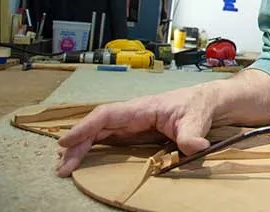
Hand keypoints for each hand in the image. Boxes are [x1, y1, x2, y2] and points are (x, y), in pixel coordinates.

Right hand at [56, 83, 218, 176]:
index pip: (107, 114)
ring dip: (81, 147)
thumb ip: (192, 135)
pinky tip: (83, 159)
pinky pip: (109, 138)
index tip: (66, 141)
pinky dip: (94, 148)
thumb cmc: (198, 106)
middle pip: (98, 126)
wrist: (207, 103)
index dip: (85, 127)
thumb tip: (195, 148)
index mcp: (141, 108)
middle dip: (77, 144)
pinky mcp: (135, 131)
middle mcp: (132, 114)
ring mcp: (132, 123)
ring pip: (100, 132)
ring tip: (65, 166)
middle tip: (62, 167)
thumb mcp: (196, 121)